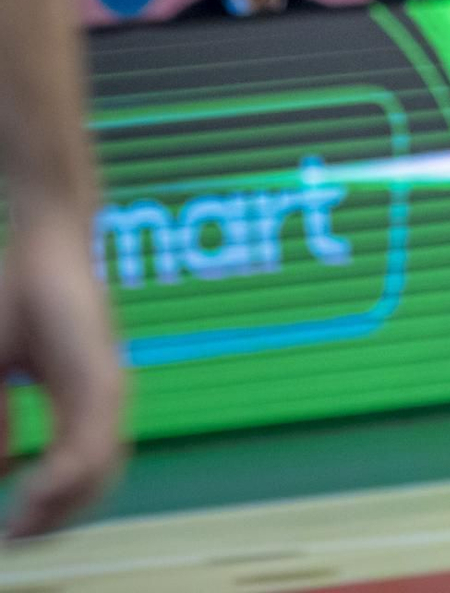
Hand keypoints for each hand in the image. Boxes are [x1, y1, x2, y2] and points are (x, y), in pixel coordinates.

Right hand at [0, 215, 122, 538]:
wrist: (46, 242)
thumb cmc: (18, 299)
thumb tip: (2, 472)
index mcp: (77, 400)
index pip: (72, 473)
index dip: (43, 509)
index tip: (11, 533)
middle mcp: (99, 400)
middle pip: (89, 485)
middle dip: (50, 522)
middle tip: (14, 541)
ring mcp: (106, 390)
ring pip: (96, 475)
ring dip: (57, 511)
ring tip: (18, 527)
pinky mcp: (102, 378)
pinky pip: (93, 447)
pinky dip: (66, 481)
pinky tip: (33, 493)